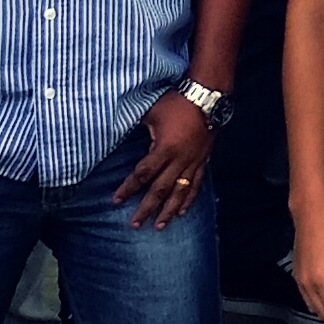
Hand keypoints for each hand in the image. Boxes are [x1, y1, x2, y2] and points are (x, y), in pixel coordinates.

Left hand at [115, 97, 214, 227]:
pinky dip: (189, 200)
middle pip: (159, 190)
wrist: (208, 97)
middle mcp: (179, 160)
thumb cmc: (177, 102)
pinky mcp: (203, 161)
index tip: (116, 201)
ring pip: (179, 192)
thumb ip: (137, 125)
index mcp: (164, 149)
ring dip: (168, 211)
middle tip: (134, 225)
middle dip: (146, 209)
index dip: (127, 188)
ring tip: (159, 226)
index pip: (142, 174)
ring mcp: (192, 162)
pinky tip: (182, 212)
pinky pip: (196, 184)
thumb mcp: (152, 111)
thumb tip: (116, 130)